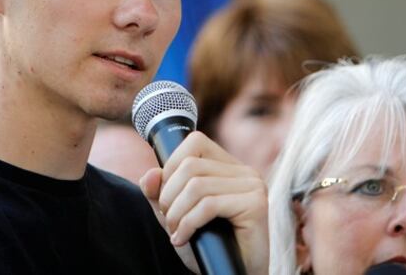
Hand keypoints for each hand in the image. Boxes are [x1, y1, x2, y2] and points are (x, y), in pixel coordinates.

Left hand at [139, 132, 268, 274]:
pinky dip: (188, 223)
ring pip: (197, 185)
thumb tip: (149, 174)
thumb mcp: (177, 216)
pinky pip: (209, 205)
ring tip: (175, 232)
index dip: (171, 167)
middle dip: (169, 195)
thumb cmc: (209, 246)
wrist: (234, 274)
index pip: (195, 142)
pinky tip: (183, 239)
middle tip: (168, 221)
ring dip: (176, 213)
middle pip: (191, 165)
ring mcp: (253, 186)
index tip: (166, 197)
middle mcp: (244, 171)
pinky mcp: (256, 205)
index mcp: (229, 167)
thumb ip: (160, 195)